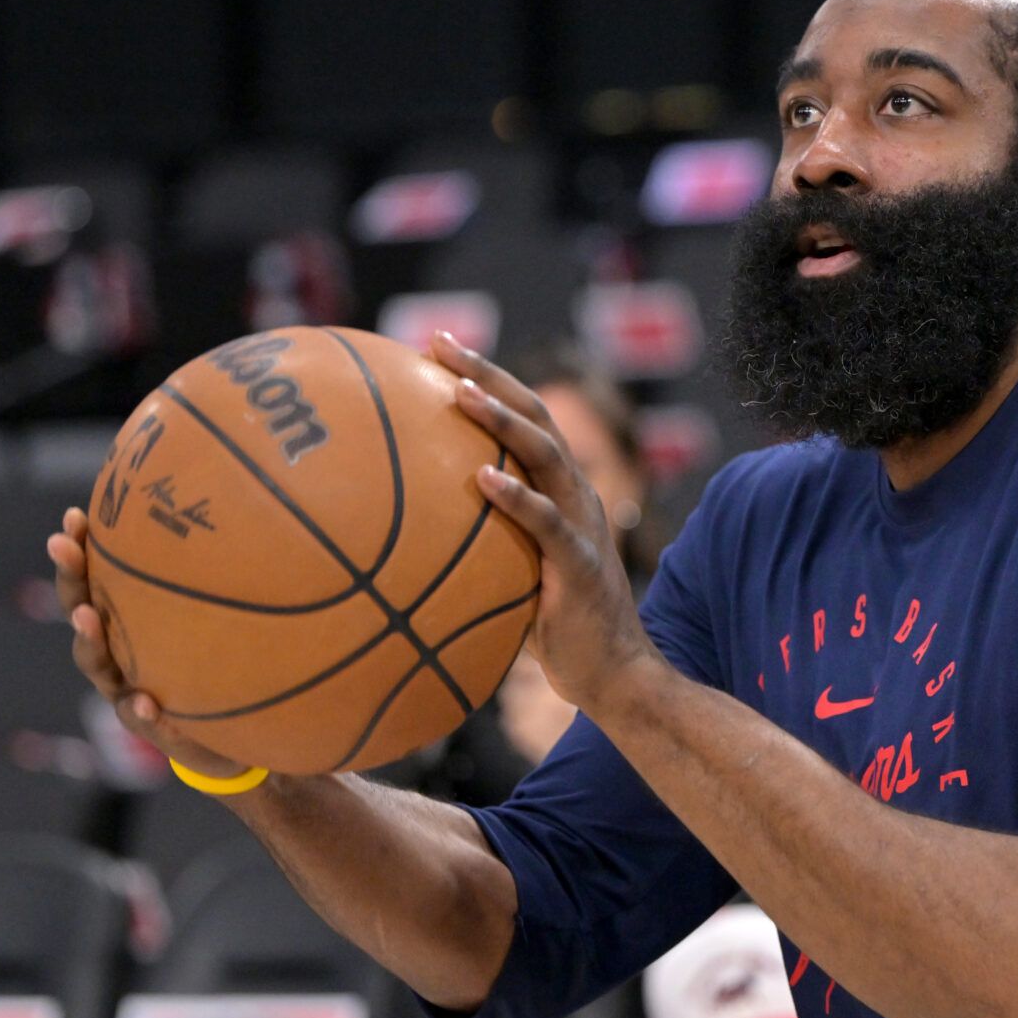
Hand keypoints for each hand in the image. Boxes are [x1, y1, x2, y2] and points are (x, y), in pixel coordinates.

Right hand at [46, 508, 247, 778]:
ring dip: (90, 638)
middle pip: (82, 612)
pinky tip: (143, 701)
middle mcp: (118, 655)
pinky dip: (141, 710)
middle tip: (61, 545)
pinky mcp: (152, 727)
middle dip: (70, 578)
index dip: (81, 551)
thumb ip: (221, 592)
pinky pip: (142, 718)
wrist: (235, 739)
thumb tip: (252, 521)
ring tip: (88, 616)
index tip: (75, 516)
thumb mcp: (223, 629)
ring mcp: (127, 690)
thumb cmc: (221, 672)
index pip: (97, 581)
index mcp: (128, 626)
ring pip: (97, 663)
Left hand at [429, 333, 662, 713]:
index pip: (525, 417)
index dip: (486, 377)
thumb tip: (405, 533)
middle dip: (488, 373)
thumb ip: (479, 541)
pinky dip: (517, 497)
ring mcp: (584, 525)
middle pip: (536, 415)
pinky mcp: (582, 564)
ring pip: (547, 455)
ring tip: (460, 393)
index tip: (436, 348)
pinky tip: (482, 478)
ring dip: (503, 420)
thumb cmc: (555, 627)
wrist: (613, 675)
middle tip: (440, 342)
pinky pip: (548, 523)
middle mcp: (577, 494)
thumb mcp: (511, 571)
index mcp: (562, 489)